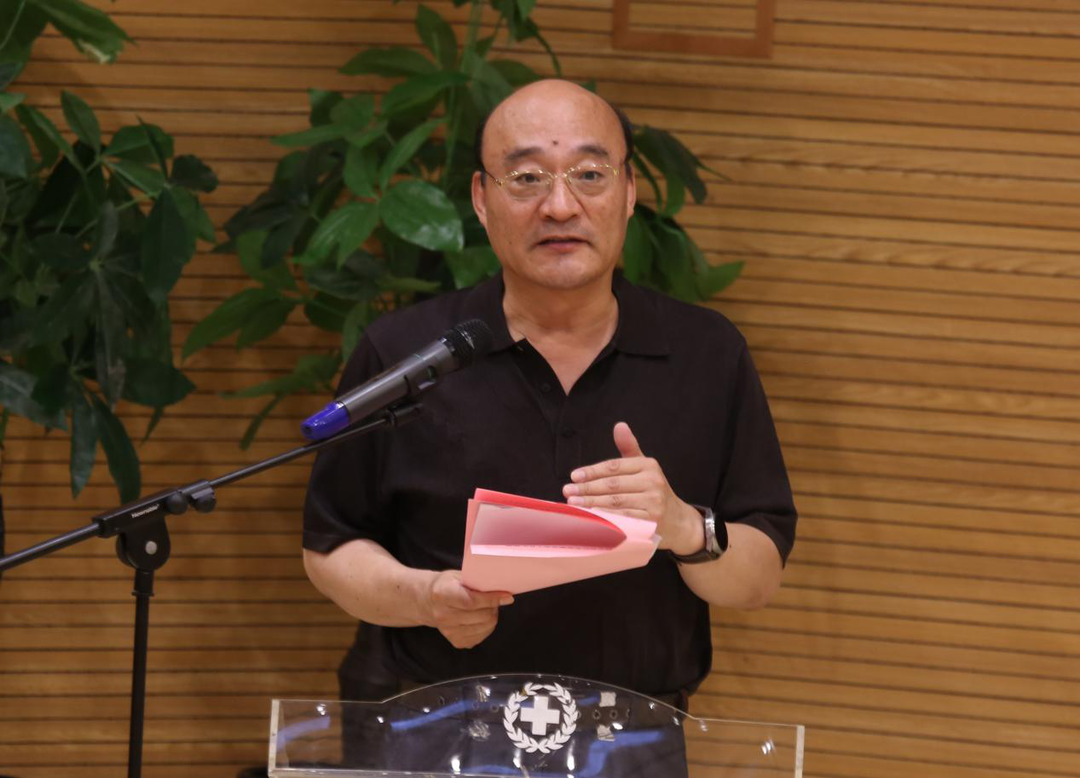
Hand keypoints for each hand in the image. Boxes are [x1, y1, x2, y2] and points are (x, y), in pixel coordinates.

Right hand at [424, 570, 512, 648]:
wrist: (429, 602)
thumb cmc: (448, 585)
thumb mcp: (458, 576)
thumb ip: (478, 582)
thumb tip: (503, 589)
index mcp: (442, 594)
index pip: (472, 601)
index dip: (492, 599)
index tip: (507, 596)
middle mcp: (443, 615)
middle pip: (481, 616)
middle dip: (494, 607)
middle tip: (495, 599)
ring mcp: (449, 631)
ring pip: (485, 626)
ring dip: (492, 616)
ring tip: (487, 607)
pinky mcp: (456, 642)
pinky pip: (482, 636)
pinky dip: (487, 627)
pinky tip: (481, 618)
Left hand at [562, 422, 704, 555]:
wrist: (677, 520)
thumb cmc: (652, 491)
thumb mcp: (643, 467)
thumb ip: (629, 448)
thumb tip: (619, 425)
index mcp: (648, 465)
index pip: (614, 466)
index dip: (592, 471)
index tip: (574, 476)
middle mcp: (652, 481)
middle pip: (612, 484)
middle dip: (587, 488)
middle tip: (567, 490)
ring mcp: (653, 502)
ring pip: (615, 501)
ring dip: (591, 503)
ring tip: (573, 503)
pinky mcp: (651, 521)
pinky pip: (624, 518)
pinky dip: (605, 517)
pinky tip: (590, 517)